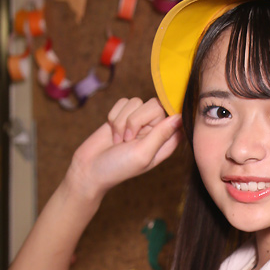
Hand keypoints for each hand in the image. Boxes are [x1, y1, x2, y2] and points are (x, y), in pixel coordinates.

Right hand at [66, 97, 182, 201]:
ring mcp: (139, 122)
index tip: (154, 124)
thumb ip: (161, 134)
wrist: (90, 168)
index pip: (176, 118)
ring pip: (136, 102)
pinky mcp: (123, 115)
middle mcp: (154, 129)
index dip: (168, 115)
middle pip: (155, 104)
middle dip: (136, 119)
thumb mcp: (143, 153)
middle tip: (128, 139)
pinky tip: (112, 132)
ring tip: (119, 140)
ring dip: (122, 120)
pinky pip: (123, 102)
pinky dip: (114, 116)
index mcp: (165, 142)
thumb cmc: (119, 166)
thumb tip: (180, 117)